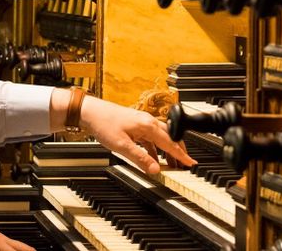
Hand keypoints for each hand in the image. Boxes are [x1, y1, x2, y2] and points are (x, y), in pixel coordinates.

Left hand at [79, 96, 197, 173]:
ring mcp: (142, 123)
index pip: (170, 143)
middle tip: (185, 164)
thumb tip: (155, 169)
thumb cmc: (104, 123)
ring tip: (172, 164)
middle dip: (178, 151)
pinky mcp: (136, 125)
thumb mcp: (122, 146)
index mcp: (148, 125)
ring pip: (161, 138)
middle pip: (170, 138)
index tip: (191, 163)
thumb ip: (140, 158)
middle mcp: (148, 122)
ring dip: (167, 151)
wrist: (90, 112)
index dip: (181, 155)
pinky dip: (155, 149)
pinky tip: (154, 158)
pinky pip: (151, 139)